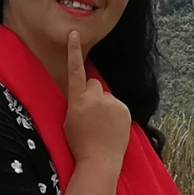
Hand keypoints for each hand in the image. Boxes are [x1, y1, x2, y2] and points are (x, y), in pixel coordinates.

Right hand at [63, 31, 130, 166]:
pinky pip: (117, 105)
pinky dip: (115, 114)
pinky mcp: (124, 109)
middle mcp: (95, 98)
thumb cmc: (79, 144)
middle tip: (90, 115)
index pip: (75, 70)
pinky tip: (111, 128)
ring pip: (105, 96)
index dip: (74, 51)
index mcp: (78, 100)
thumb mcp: (69, 121)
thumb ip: (76, 103)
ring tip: (101, 126)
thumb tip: (83, 95)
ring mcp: (112, 103)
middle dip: (91, 94)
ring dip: (104, 105)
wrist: (100, 160)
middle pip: (92, 83)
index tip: (74, 34)